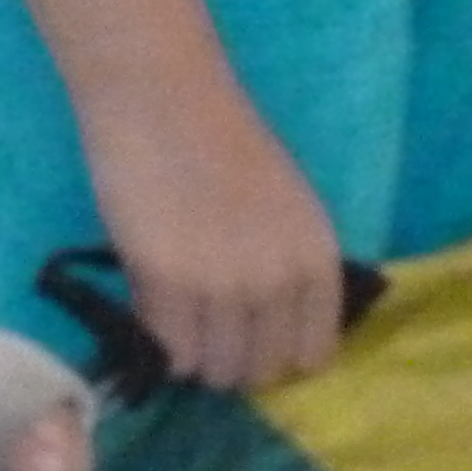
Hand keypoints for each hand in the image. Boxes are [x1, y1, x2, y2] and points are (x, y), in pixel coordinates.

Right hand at [93, 82, 350, 390]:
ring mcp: (225, 286)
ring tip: (178, 315)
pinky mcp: (169, 285)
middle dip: (234, 359)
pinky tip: (153, 304)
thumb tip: (267, 336)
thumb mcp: (285, 210)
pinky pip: (168, 353)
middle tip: (207, 328)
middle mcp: (280, 279)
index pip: (314, 354)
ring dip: (194, 355)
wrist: (164, 98)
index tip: (254, 341)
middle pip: (261, 370)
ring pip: (213, 371)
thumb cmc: (223, 143)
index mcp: (318, 257)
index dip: (280, 354)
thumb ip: (284, 270)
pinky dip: (158, 340)